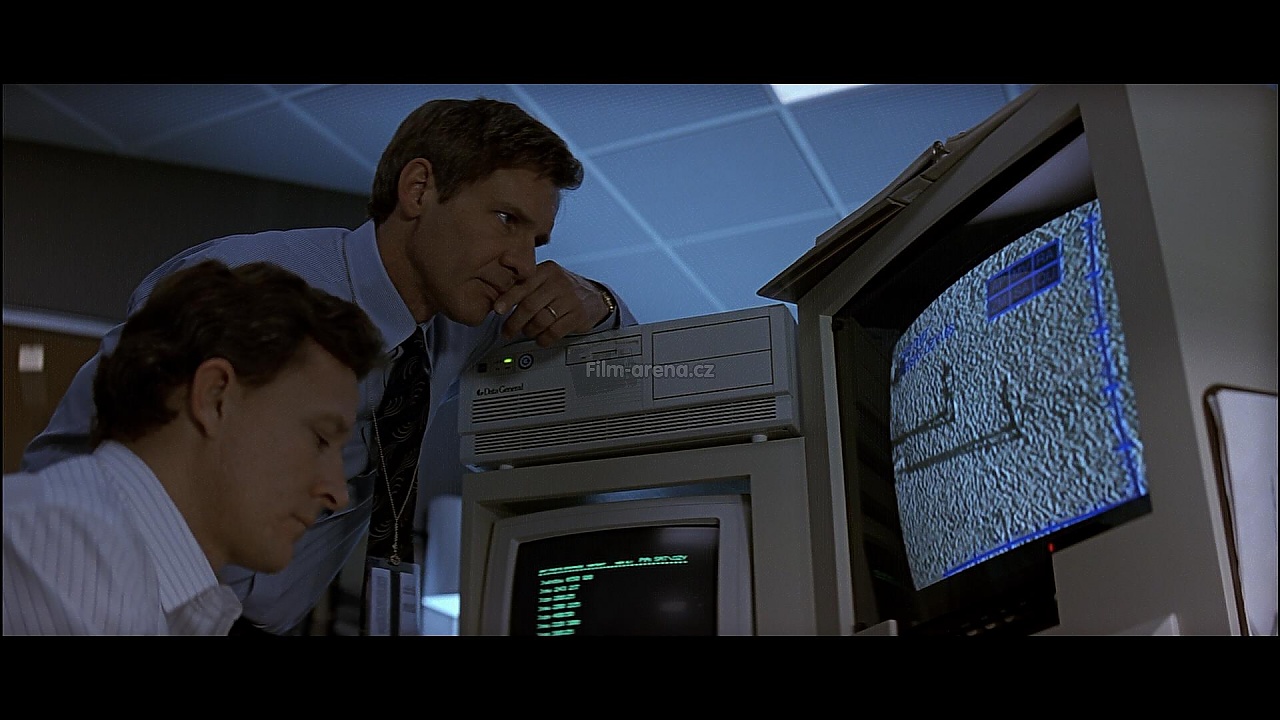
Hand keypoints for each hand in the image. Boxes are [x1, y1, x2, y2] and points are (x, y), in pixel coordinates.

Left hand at [494, 261, 609, 346]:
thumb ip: (526, 285)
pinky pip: (554, 331)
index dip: (508, 299)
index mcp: (546, 271)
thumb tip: (500, 301)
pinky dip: (544, 339)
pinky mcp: (578, 315)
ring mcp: (569, 299)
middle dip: (514, 322)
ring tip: (527, 333)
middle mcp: (558, 282)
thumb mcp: (546, 278)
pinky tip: (541, 339)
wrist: (595, 296)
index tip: (497, 310)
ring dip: (530, 331)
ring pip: (541, 320)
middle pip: (529, 305)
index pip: (522, 285)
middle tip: (507, 331)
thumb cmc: (564, 289)